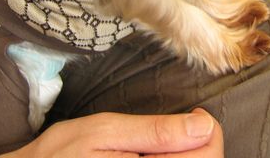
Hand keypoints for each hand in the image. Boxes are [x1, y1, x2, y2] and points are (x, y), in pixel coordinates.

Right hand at [0, 107, 222, 156]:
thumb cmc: (61, 155)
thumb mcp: (105, 132)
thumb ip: (156, 132)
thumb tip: (203, 125)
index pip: (207, 156)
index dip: (208, 130)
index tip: (192, 115)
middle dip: (199, 144)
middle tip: (178, 128)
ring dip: (187, 155)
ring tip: (164, 145)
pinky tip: (158, 157)